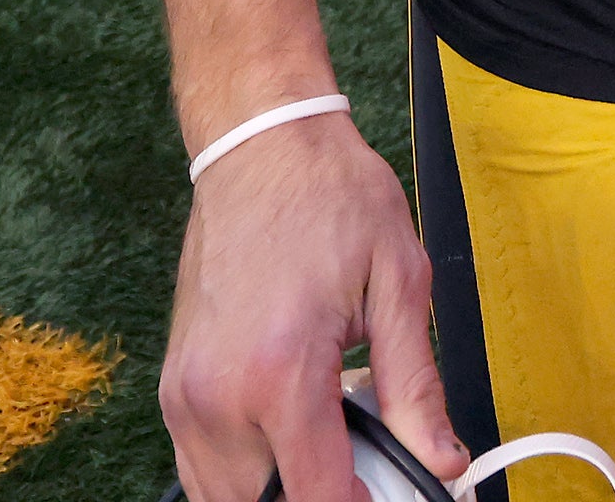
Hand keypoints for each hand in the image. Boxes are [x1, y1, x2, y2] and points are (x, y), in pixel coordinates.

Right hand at [160, 116, 461, 501]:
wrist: (261, 148)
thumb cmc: (331, 199)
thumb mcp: (399, 284)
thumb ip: (415, 388)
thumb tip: (441, 460)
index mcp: (279, 374)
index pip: (318, 496)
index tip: (394, 493)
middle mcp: (217, 396)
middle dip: (322, 496)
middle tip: (370, 466)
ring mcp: (183, 396)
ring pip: (223, 497)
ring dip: (279, 488)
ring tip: (334, 444)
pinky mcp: (172, 388)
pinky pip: (201, 467)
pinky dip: (246, 471)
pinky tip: (292, 432)